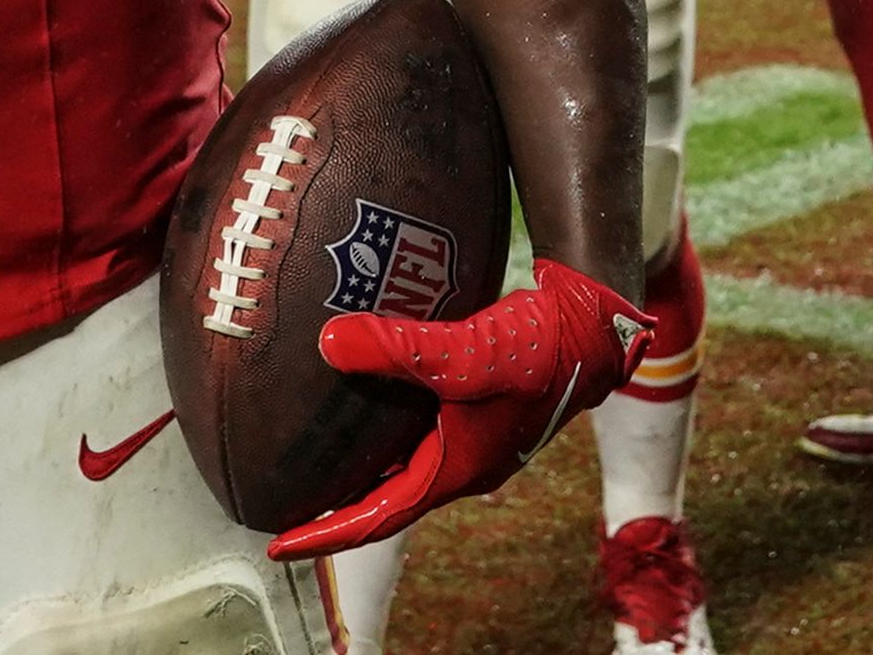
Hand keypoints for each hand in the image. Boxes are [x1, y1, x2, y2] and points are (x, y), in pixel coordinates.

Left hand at [268, 256, 650, 559]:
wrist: (593, 326)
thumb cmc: (540, 347)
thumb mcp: (469, 351)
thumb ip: (402, 348)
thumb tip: (330, 342)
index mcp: (457, 470)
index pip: (379, 518)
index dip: (327, 534)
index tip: (279, 546)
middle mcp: (461, 463)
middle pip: (386, 498)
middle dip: (337, 508)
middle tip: (286, 505)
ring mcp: (471, 437)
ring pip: (401, 463)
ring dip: (360, 468)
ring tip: (313, 460)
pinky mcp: (476, 407)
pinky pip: (417, 429)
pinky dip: (383, 427)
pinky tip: (363, 397)